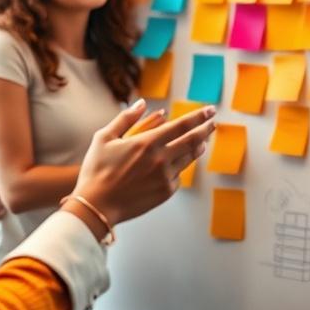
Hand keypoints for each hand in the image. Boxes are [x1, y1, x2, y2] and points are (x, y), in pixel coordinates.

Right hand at [69, 99, 215, 227]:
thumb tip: (142, 103)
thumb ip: (126, 118)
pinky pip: (178, 177)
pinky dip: (180, 168)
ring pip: (188, 159)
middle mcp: (161, 159)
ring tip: (202, 141)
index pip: (182, 125)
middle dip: (206, 129)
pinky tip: (178, 164)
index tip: (209, 110)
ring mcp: (165, 177)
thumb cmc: (97, 171)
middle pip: (192, 141)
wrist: (96, 206)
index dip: (198, 116)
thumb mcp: (104, 137)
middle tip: (213, 122)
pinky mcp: (165, 193)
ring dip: (197, 147)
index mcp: (147, 142)